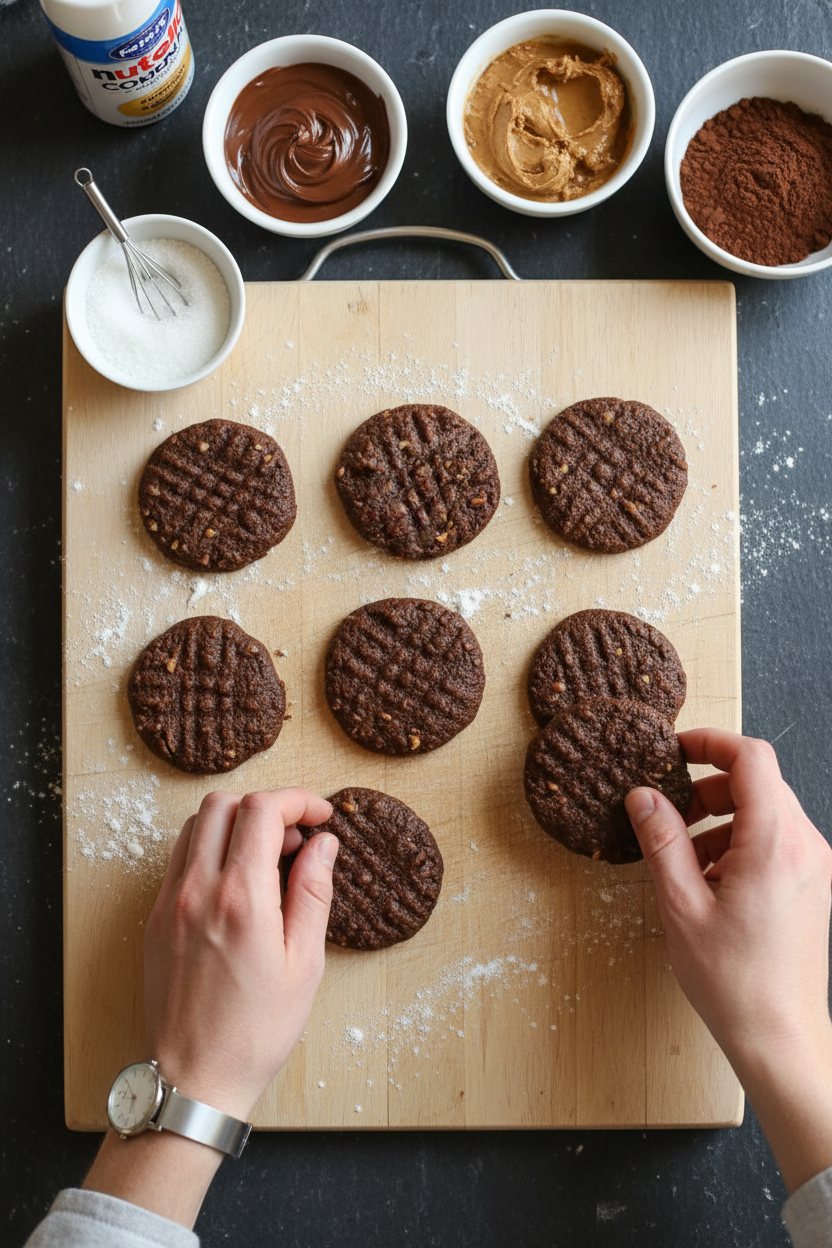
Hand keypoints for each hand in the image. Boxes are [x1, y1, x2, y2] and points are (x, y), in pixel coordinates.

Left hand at [143, 788, 336, 1120]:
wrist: (194, 1079)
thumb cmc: (255, 1031)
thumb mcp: (304, 964)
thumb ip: (313, 893)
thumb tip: (323, 844)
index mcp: (240, 899)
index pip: (262, 811)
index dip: (298, 801)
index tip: (321, 816)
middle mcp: (197, 890)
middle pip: (224, 804)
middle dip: (267, 806)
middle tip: (297, 837)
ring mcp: (170, 903)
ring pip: (197, 825)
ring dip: (236, 824)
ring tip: (269, 858)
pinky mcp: (156, 919)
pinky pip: (181, 858)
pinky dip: (212, 849)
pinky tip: (239, 882)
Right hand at [625, 729, 831, 1191]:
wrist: (782, 1039)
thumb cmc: (734, 983)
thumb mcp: (681, 907)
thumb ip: (662, 843)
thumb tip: (644, 797)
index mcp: (774, 846)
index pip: (752, 758)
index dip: (712, 742)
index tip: (677, 749)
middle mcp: (805, 847)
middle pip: (760, 782)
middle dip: (710, 787)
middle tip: (670, 812)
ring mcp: (814, 866)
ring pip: (767, 810)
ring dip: (723, 817)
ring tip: (686, 856)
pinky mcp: (813, 885)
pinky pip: (776, 839)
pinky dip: (740, 842)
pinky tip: (710, 879)